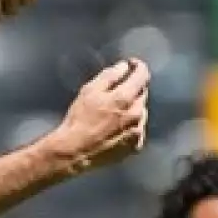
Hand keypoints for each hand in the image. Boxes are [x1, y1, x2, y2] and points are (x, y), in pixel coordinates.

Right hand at [40, 60, 150, 176]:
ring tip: (112, 113)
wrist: (75, 152)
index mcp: (126, 98)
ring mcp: (137, 132)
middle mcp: (137, 114)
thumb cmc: (79, 120)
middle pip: (142, 93)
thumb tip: (124, 66)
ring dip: (132, 108)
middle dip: (132, 88)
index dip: (138, 66)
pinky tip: (115, 128)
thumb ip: (109, 75)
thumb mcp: (89, 91)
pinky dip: (131, 126)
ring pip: (140, 112)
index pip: (143, 75)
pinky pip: (138, 130)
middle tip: (115, 92)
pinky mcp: (134, 146)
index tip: (131, 65)